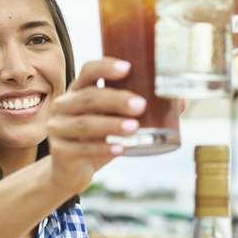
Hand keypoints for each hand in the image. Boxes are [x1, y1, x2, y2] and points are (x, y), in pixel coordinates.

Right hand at [45, 58, 146, 194]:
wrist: (69, 171)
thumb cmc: (96, 138)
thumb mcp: (113, 120)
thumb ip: (138, 110)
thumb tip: (180, 100)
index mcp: (78, 90)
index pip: (87, 71)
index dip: (106, 67)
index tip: (128, 68)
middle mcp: (64, 105)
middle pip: (88, 97)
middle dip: (116, 99)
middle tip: (141, 105)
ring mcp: (58, 128)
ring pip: (85, 123)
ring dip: (111, 125)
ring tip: (134, 128)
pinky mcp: (59, 151)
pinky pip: (82, 148)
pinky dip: (103, 149)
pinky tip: (120, 150)